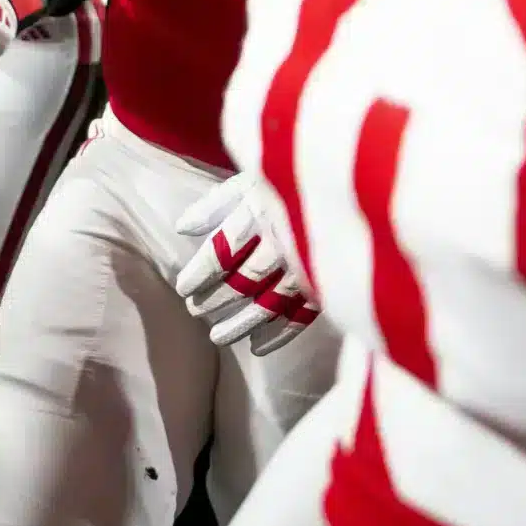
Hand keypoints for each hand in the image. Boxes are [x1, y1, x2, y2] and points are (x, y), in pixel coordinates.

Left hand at [173, 172, 319, 355]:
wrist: (343, 185)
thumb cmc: (289, 179)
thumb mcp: (250, 179)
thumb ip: (215, 205)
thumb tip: (182, 228)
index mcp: (260, 212)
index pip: (223, 251)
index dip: (200, 273)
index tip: (182, 288)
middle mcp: (283, 240)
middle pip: (243, 280)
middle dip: (216, 299)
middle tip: (194, 310)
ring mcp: (308, 264)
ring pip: (270, 303)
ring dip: (241, 323)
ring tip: (216, 337)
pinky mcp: (327, 282)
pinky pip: (302, 315)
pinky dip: (279, 334)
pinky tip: (258, 347)